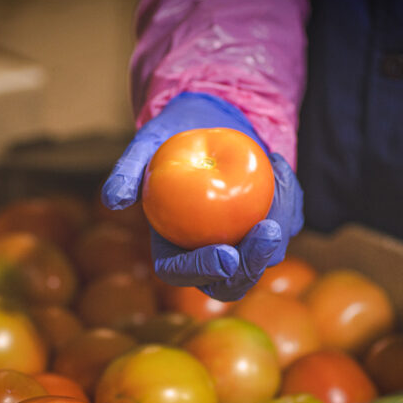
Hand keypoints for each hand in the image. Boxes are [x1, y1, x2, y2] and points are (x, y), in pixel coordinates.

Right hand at [102, 92, 303, 299]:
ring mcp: (241, 243)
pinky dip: (289, 199)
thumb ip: (128, 170)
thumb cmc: (172, 136)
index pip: (182, 273)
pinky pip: (287, 224)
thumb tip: (112, 199)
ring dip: (278, 221)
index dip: (202, 271)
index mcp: (172, 247)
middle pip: (231, 282)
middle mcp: (208, 253)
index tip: (224, 254)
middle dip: (252, 265)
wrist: (208, 121)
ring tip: (275, 173)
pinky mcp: (268, 226)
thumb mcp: (147, 143)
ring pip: (267, 255)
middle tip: (267, 233)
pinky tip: (279, 167)